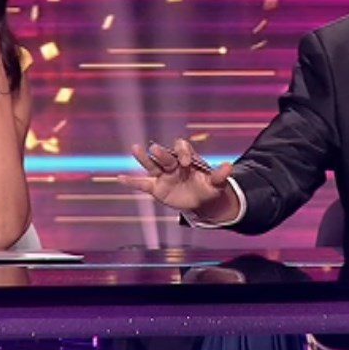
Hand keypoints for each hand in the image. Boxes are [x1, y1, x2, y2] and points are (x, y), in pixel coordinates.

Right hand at [120, 138, 238, 220]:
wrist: (201, 201)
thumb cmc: (208, 188)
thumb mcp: (216, 183)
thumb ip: (220, 175)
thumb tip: (229, 167)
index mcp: (187, 159)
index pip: (183, 149)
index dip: (183, 153)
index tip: (186, 162)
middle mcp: (173, 164)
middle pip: (166, 156)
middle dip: (163, 153)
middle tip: (157, 150)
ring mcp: (164, 175)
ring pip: (152, 165)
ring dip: (144, 157)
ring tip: (135, 148)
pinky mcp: (156, 187)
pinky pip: (142, 184)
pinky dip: (131, 182)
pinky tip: (119, 178)